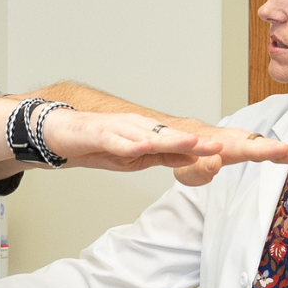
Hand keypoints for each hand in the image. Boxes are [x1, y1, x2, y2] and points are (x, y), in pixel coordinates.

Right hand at [40, 110, 222, 171]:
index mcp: (149, 134)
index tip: (225, 153)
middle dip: (196, 143)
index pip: (181, 143)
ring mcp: (120, 129)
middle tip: (219, 148)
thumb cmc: (99, 144)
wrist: (62, 133)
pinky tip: (144, 147)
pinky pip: (118, 141)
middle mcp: (139, 128)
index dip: (203, 148)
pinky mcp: (100, 133)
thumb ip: (163, 157)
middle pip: (172, 137)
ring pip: (150, 136)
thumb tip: (191, 159)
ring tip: (193, 144)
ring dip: (172, 140)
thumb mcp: (136, 157)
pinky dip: (132, 145)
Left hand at [172, 126, 287, 185]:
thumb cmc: (186, 159)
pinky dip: (281, 150)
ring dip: (286, 149)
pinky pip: (266, 147)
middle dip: (283, 149)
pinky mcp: (247, 144)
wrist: (183, 141)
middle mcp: (237, 140)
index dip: (266, 150)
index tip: (283, 149)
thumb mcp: (187, 170)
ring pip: (267, 145)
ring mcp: (244, 141)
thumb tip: (215, 162)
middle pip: (263, 146)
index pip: (247, 149)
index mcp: (225, 147)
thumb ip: (200, 168)